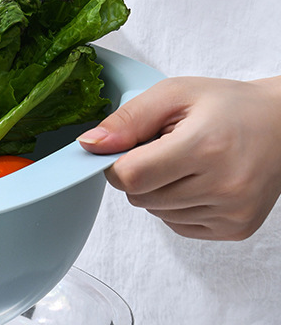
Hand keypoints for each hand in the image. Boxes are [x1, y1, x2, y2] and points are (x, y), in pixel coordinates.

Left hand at [78, 76, 280, 239]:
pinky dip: (178, 206)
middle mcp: (223, 185)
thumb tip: (89, 145)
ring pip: (155, 214)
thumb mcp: (175, 95)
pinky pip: (177, 225)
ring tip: (191, 164)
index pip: (130, 176)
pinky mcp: (235, 229)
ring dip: (160, 191)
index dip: (118, 164)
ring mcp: (231, 212)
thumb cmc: (228, 107)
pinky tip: (202, 182)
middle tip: (169, 150)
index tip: (131, 149)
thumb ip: (127, 120)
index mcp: (206, 147)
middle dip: (141, 175)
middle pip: (139, 198)